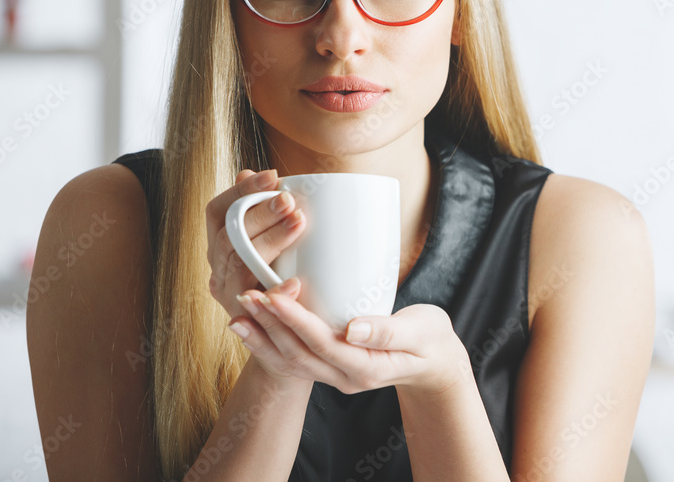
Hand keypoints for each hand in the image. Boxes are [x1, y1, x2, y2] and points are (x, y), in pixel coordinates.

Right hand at [205, 168, 305, 320]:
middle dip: (260, 214)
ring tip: (297, 223)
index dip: (242, 191)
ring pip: (239, 264)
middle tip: (290, 200)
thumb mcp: (276, 240)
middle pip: (230, 236)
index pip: (218, 211)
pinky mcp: (244, 322)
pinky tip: (296, 283)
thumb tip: (261, 174)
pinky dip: (276, 292)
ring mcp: (228, 294)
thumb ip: (268, 212)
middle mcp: (217, 267)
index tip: (273, 176)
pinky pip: (256, 307)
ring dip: (269, 241)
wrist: (284, 333)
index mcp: (219, 242)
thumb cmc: (282, 273)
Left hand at [230, 285, 468, 394]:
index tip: (275, 295)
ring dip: (263, 334)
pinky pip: (294, 358)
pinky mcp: (330, 365)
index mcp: (366, 369)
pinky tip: (253, 325)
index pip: (323, 344)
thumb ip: (387, 332)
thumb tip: (353, 328)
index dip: (296, 320)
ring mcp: (335, 376)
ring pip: (291, 359)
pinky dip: (270, 342)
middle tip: (248, 294)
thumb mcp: (420, 332)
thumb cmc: (430, 341)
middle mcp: (344, 378)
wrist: (434, 363)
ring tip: (240, 310)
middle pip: (299, 353)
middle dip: (270, 324)